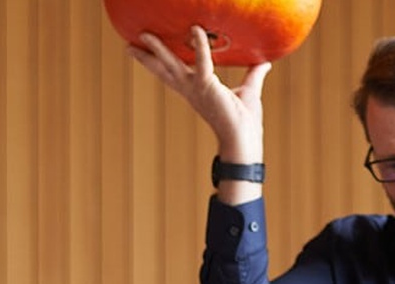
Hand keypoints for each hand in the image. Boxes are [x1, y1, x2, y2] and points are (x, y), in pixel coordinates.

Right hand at [127, 25, 268, 164]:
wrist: (244, 142)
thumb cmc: (246, 123)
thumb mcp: (250, 91)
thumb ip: (254, 75)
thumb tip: (265, 63)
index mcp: (197, 91)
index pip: (173, 74)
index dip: (159, 63)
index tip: (146, 52)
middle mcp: (192, 90)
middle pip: (164, 69)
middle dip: (147, 57)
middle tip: (129, 43)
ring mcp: (197, 89)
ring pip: (172, 64)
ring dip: (158, 49)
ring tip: (144, 34)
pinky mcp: (207, 87)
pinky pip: (202, 61)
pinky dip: (200, 45)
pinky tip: (195, 29)